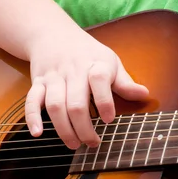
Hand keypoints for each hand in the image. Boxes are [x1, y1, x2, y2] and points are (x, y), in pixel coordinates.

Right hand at [24, 29, 148, 148]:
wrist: (54, 34)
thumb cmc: (88, 53)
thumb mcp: (110, 61)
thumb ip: (125, 82)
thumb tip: (145, 95)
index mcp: (95, 64)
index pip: (99, 80)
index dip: (105, 101)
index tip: (109, 120)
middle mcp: (73, 71)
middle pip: (76, 103)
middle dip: (84, 127)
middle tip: (93, 143)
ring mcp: (54, 77)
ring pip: (55, 105)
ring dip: (63, 128)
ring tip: (74, 144)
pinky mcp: (38, 82)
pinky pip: (32, 100)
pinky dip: (33, 117)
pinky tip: (38, 134)